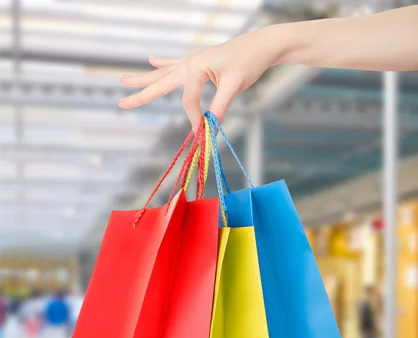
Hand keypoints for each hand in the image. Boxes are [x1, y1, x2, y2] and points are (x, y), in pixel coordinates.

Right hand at [118, 28, 276, 129]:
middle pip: (161, 83)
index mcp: (196, 66)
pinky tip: (151, 60)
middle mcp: (190, 62)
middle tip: (121, 104)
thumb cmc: (249, 62)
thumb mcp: (235, 86)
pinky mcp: (199, 62)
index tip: (204, 133)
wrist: (261, 45)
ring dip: (145, 78)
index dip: (194, 119)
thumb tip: (209, 128)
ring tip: (124, 80)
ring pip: (163, 73)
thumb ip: (219, 107)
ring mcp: (193, 61)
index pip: (188, 101)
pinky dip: (163, 62)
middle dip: (141, 94)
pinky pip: (176, 63)